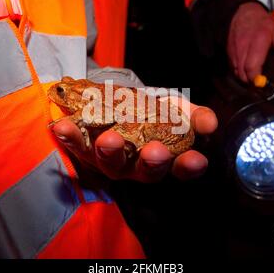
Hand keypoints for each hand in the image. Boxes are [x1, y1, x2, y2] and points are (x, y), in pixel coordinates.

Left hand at [52, 103, 217, 181]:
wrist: (120, 100)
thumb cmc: (154, 110)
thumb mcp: (178, 108)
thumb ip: (195, 116)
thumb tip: (210, 124)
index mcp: (164, 159)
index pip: (180, 169)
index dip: (189, 167)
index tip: (196, 159)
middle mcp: (137, 166)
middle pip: (145, 172)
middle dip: (151, 162)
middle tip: (154, 150)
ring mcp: (111, 160)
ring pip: (111, 164)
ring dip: (110, 152)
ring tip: (109, 139)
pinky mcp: (87, 150)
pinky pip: (78, 148)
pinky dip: (71, 138)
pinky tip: (63, 127)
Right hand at [228, 2, 273, 82]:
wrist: (242, 13)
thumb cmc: (260, 22)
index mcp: (257, 43)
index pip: (252, 67)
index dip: (256, 79)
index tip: (262, 83)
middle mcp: (243, 49)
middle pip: (243, 74)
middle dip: (251, 82)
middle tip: (260, 82)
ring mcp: (234, 52)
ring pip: (237, 73)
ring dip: (245, 78)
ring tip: (254, 77)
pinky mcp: (229, 53)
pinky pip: (233, 68)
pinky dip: (239, 72)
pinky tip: (247, 70)